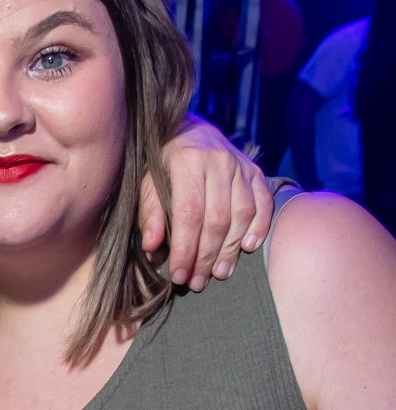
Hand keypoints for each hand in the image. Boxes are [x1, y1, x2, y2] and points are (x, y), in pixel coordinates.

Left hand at [140, 117, 273, 289]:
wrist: (190, 127)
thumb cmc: (164, 162)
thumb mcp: (147, 181)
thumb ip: (150, 212)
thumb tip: (153, 247)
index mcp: (187, 161)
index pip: (189, 214)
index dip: (185, 248)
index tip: (179, 274)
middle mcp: (218, 162)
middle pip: (217, 219)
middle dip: (207, 256)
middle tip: (197, 282)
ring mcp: (240, 166)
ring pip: (242, 214)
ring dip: (232, 248)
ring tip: (220, 273)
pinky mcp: (256, 171)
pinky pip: (263, 202)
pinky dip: (260, 227)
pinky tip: (249, 247)